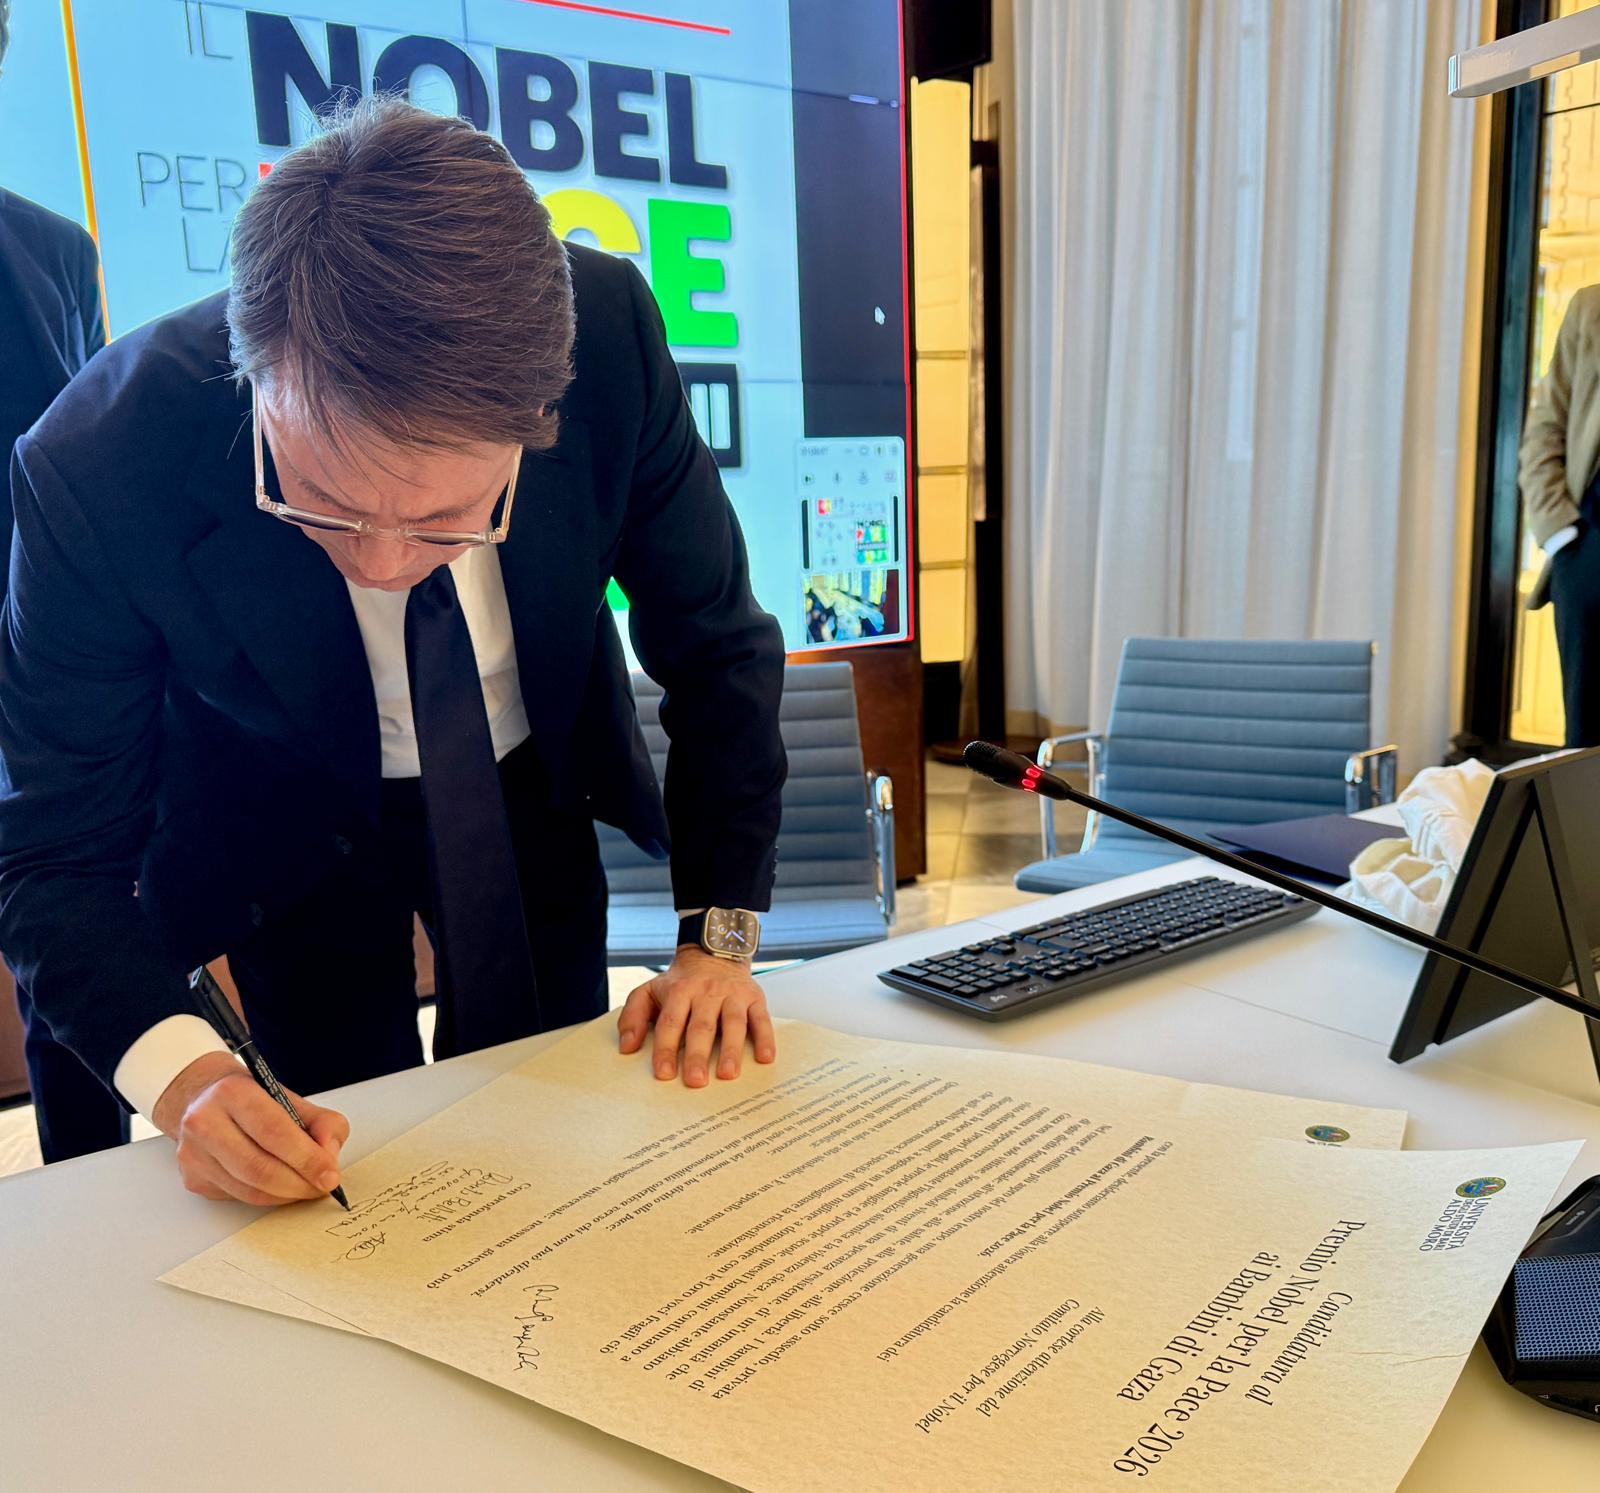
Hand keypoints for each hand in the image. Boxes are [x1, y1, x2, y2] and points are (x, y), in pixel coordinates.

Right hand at [153, 1052, 349, 1205]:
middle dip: (299, 1184)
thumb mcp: (291, 1098)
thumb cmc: (252, 1099)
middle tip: (322, 1187)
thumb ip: (322, 1123)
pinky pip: (238, 1197)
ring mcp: (194, 1154)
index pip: (274, 1132)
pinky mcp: (193, 1179)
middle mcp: (204, 1122)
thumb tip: (329, 1156)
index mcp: (232, 1092)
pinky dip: (267, 1197)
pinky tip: (282, 1188)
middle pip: (259, 1168)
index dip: (307, 1158)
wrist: (204, 1098)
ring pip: (248, 1189)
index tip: (330, 1176)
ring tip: (307, 1188)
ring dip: (285, 1195)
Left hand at [617, 946, 776, 1086]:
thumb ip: (633, 1016)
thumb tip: (627, 1047)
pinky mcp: (754, 997)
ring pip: (733, 1022)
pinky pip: (761, 1018)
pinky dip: (765, 1038)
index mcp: (679, 992)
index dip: (666, 1048)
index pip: (671, 1022)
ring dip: (731, 1049)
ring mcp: (733, 995)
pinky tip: (765, 1058)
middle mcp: (707, 992)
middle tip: (695, 1081)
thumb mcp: (649, 991)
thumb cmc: (680, 982)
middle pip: (702, 1026)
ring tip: (728, 1074)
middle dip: (698, 1054)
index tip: (664, 1073)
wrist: (713, 953)